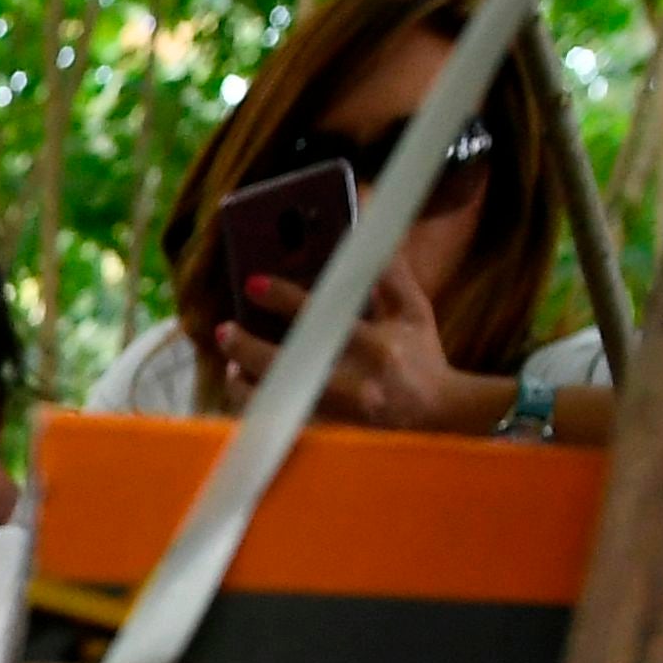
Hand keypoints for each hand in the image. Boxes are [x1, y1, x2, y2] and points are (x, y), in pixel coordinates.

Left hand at [214, 259, 505, 437]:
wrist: (436, 417)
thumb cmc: (420, 356)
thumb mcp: (413, 312)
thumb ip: (388, 273)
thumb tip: (361, 224)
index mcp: (378, 347)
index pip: (324, 316)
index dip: (284, 298)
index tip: (253, 283)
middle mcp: (357, 384)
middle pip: (289, 367)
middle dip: (248, 348)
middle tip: (225, 330)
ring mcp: (340, 416)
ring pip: (277, 404)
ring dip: (246, 386)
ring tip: (234, 367)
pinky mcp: (328, 438)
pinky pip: (279, 426)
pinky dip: (259, 409)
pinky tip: (249, 392)